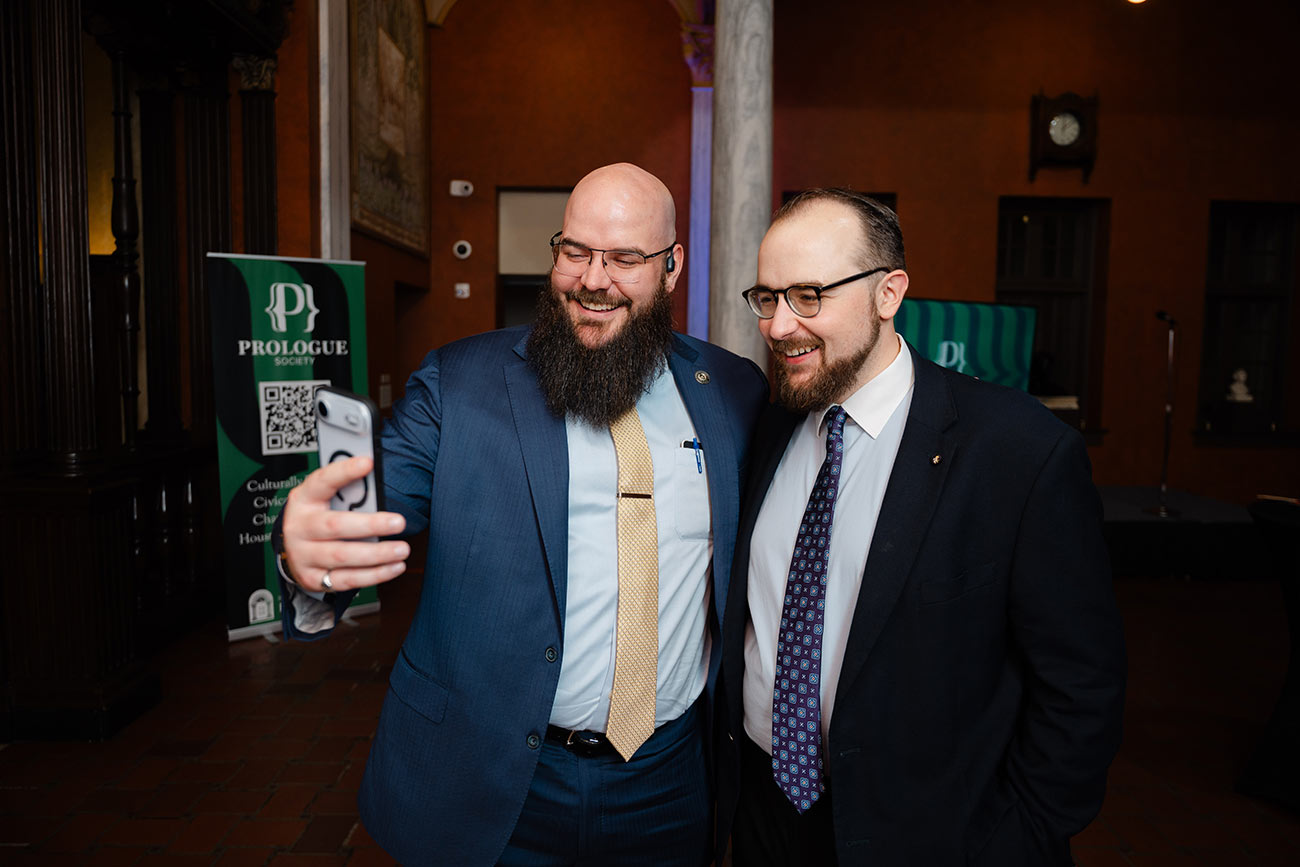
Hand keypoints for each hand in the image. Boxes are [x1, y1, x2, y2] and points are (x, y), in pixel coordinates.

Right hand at [281, 456, 408, 591]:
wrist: (291, 548)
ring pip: (342, 556)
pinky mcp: (314, 578)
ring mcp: (304, 555)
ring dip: (377, 554)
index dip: (344, 471)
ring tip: (402, 549)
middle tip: (398, 522)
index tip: (368, 462)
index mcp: (304, 500)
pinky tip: (394, 567)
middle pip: (335, 526)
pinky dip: (374, 575)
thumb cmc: (316, 516)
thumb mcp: (323, 498)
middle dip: (370, 525)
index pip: (322, 481)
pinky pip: (347, 579)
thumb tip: (378, 477)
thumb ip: (347, 490)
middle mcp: (300, 527)